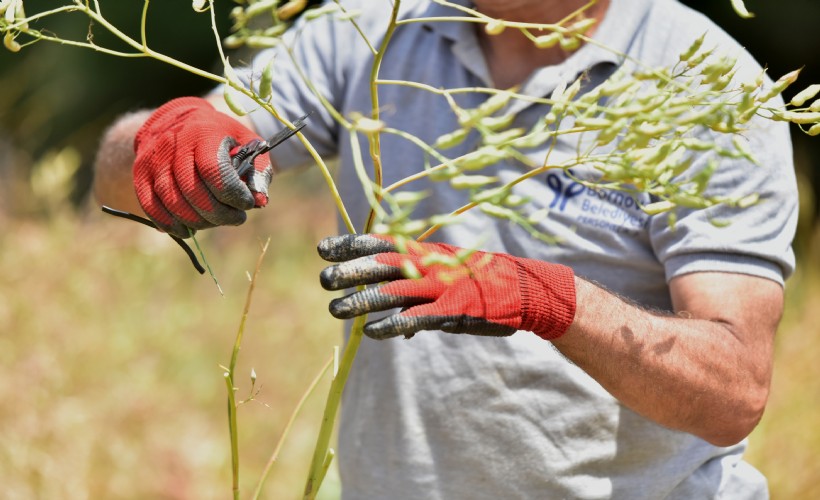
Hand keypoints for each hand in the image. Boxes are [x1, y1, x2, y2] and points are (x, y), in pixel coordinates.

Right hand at [133, 97, 271, 237]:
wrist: (178, 120)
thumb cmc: (219, 136)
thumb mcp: (246, 142)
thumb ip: (258, 169)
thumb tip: (260, 200)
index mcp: (203, 132)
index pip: (214, 170)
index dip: (232, 194)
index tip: (247, 204)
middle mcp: (174, 143)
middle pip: (192, 190)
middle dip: (217, 213)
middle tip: (235, 218)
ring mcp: (153, 159)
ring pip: (171, 201)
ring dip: (196, 221)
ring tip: (214, 222)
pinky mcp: (141, 173)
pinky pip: (150, 205)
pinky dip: (168, 223)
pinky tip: (187, 230)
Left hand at [318, 234, 576, 339]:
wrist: (524, 290)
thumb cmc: (482, 281)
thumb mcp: (449, 274)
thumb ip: (419, 291)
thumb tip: (398, 321)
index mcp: (426, 250)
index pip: (383, 242)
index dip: (353, 244)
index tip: (325, 249)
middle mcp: (430, 264)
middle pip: (382, 265)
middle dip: (350, 271)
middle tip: (323, 279)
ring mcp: (440, 287)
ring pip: (392, 292)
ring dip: (361, 301)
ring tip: (335, 309)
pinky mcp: (451, 310)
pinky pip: (415, 319)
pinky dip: (391, 325)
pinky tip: (371, 332)